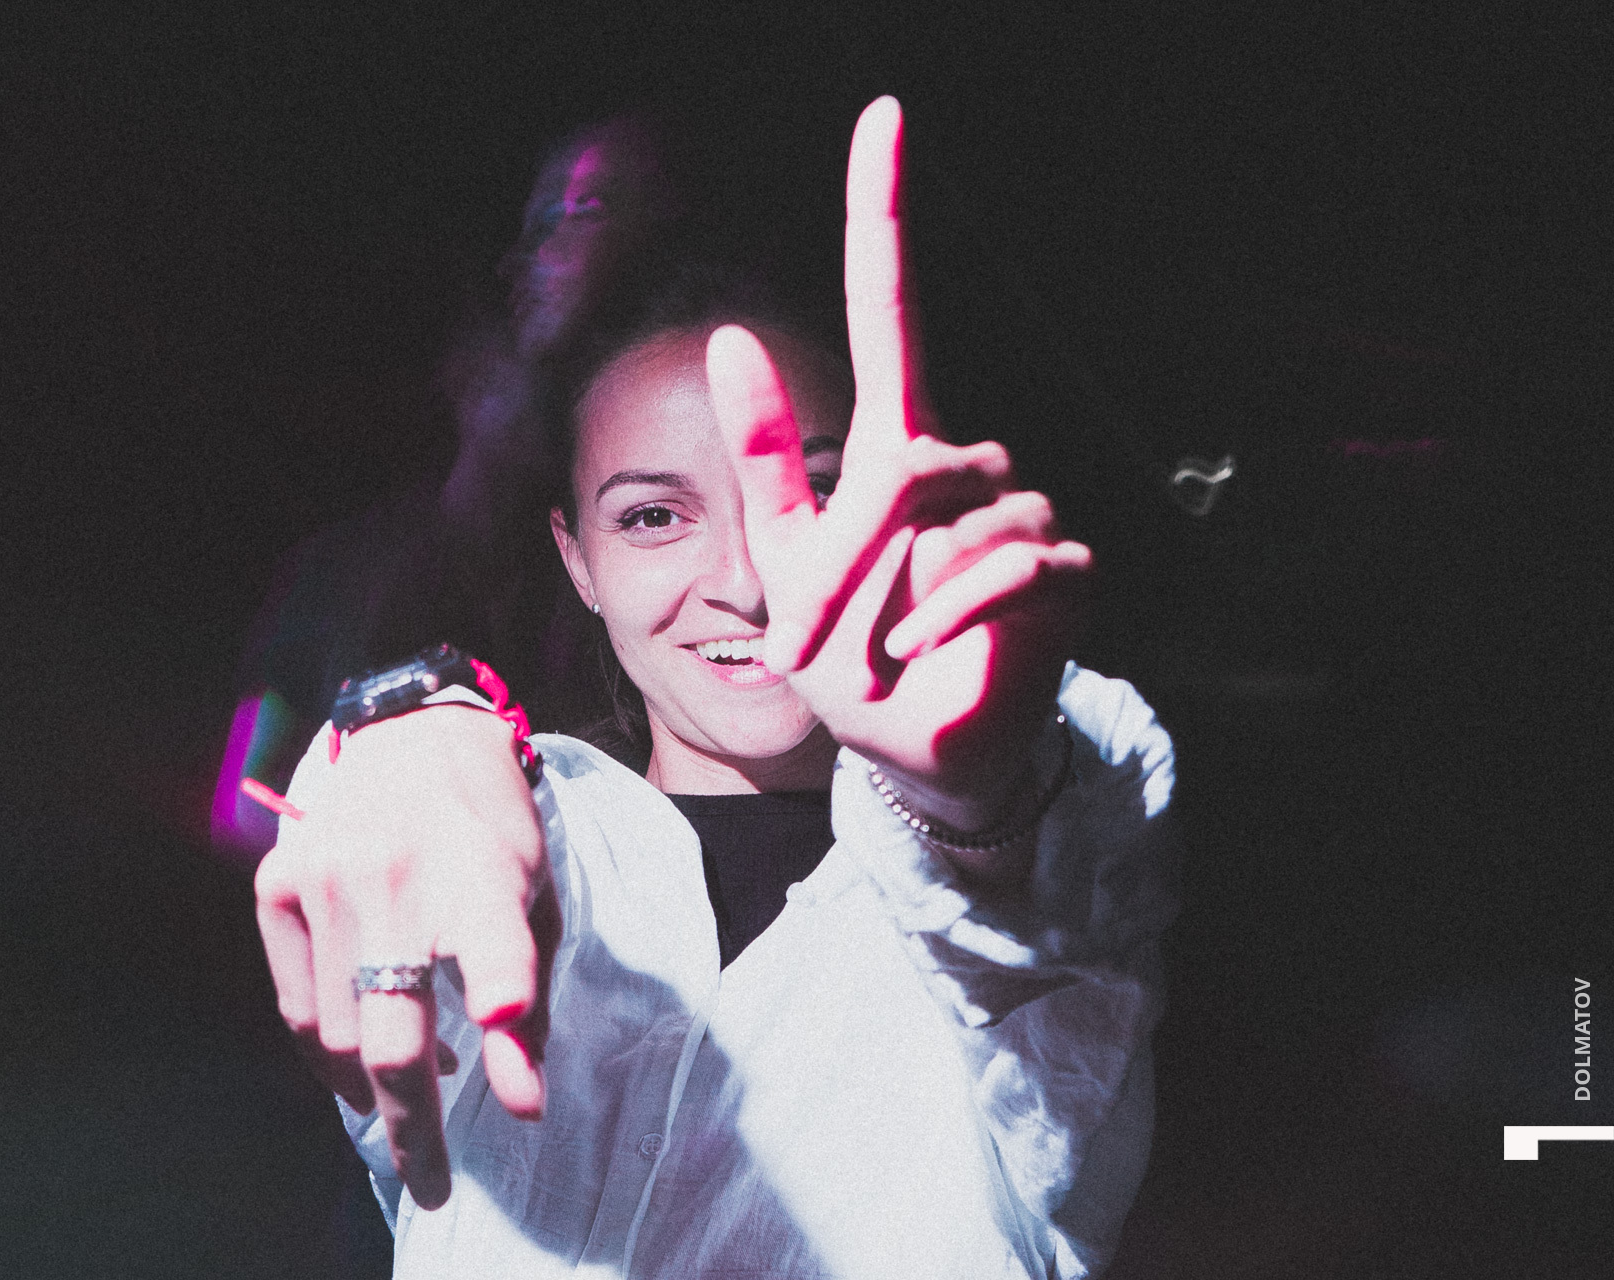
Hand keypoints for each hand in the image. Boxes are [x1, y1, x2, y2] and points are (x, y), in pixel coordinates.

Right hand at [252, 705, 557, 1209]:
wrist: (412, 737)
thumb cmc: (490, 830)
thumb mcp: (535, 899)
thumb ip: (527, 995)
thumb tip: (520, 1104)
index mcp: (478, 875)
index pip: (496, 952)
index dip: (506, 1017)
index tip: (517, 1097)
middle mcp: (393, 877)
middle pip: (393, 1037)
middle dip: (413, 1130)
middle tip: (430, 1181)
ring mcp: (324, 881)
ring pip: (337, 1036)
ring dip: (374, 1087)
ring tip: (415, 1089)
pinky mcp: (276, 884)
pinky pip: (297, 1005)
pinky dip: (330, 1049)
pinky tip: (366, 1057)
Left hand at [705, 97, 1091, 818]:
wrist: (912, 753)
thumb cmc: (849, 655)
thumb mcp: (786, 559)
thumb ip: (764, 458)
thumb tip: (727, 337)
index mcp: (897, 449)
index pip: (892, 311)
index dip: (884, 218)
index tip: (883, 118)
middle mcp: (967, 466)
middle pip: (914, 459)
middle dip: (855, 549)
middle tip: (811, 632)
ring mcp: (1021, 516)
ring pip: (961, 511)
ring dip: (895, 591)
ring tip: (874, 653)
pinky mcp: (1063, 572)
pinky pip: (1012, 561)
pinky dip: (953, 613)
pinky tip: (922, 654)